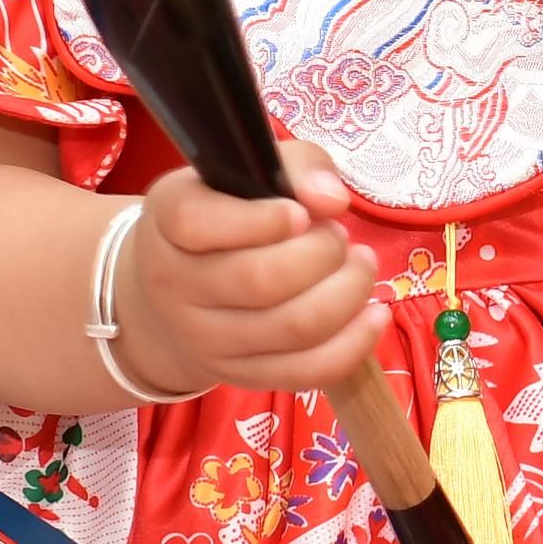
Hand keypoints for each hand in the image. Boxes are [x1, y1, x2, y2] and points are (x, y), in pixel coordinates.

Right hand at [117, 154, 382, 400]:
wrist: (178, 290)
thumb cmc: (229, 214)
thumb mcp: (251, 170)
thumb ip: (297, 167)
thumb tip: (332, 200)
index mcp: (169, 219)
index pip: (196, 222)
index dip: (259, 219)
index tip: (300, 214)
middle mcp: (174, 284)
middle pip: (259, 280)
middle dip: (323, 253)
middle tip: (339, 237)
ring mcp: (204, 339)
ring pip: (291, 328)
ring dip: (347, 293)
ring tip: (360, 266)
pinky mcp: (239, 376)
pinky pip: (305, 372)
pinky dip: (353, 344)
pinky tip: (373, 314)